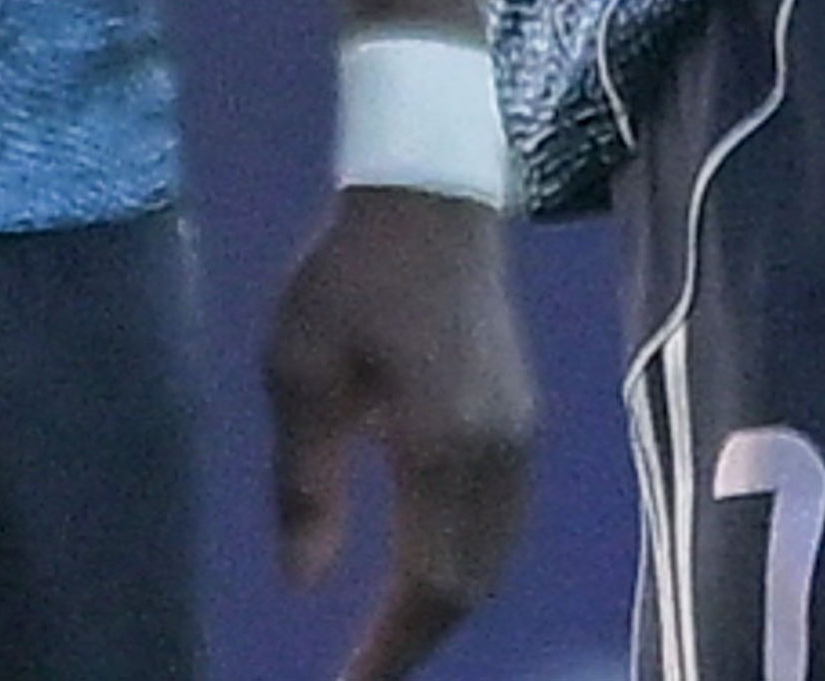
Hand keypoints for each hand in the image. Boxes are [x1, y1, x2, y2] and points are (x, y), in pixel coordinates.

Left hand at [262, 183, 534, 680]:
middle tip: (361, 671)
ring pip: (495, 556)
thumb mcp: (300, 372)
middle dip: (417, 640)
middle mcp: (499, 455)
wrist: (430, 192)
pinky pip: (504, 521)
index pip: (428, 584)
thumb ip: (305, 483)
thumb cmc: (350, 276)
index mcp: (443, 447)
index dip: (389, 650)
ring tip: (388, 634)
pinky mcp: (523, 416)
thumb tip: (305, 583)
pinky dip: (468, 562)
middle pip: (470, 583)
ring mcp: (521, 435)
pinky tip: (426, 566)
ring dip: (446, 604)